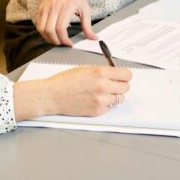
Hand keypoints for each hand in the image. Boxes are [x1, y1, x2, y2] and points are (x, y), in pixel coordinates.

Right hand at [13, 66, 132, 120]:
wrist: (53, 95)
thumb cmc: (65, 81)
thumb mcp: (85, 69)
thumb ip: (102, 71)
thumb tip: (115, 74)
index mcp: (100, 72)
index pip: (126, 75)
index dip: (125, 75)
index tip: (123, 76)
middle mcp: (103, 86)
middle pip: (126, 87)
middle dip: (120, 85)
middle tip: (113, 85)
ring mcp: (101, 100)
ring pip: (120, 98)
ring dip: (114, 95)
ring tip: (102, 93)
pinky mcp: (97, 111)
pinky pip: (110, 107)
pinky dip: (106, 104)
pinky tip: (96, 100)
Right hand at [36, 0, 97, 45]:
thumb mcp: (85, 8)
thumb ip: (88, 25)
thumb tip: (93, 37)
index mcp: (66, 7)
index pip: (60, 28)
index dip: (64, 39)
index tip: (69, 43)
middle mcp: (54, 8)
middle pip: (50, 31)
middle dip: (56, 41)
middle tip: (63, 43)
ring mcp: (45, 9)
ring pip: (42, 29)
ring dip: (48, 38)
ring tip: (57, 40)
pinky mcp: (40, 10)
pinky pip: (39, 25)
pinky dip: (44, 33)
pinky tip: (52, 34)